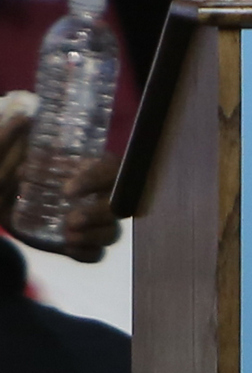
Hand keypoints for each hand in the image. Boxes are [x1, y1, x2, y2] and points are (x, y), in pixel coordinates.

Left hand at [0, 115, 119, 262]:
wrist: (8, 199)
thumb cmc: (17, 173)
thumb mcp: (12, 155)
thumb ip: (13, 137)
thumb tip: (24, 117)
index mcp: (94, 168)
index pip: (111, 170)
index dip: (94, 180)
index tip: (66, 190)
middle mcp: (101, 194)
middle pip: (119, 205)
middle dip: (97, 214)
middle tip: (69, 220)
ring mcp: (94, 221)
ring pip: (112, 232)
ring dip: (93, 236)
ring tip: (67, 235)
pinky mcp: (82, 243)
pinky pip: (97, 254)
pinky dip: (86, 253)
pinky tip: (68, 248)